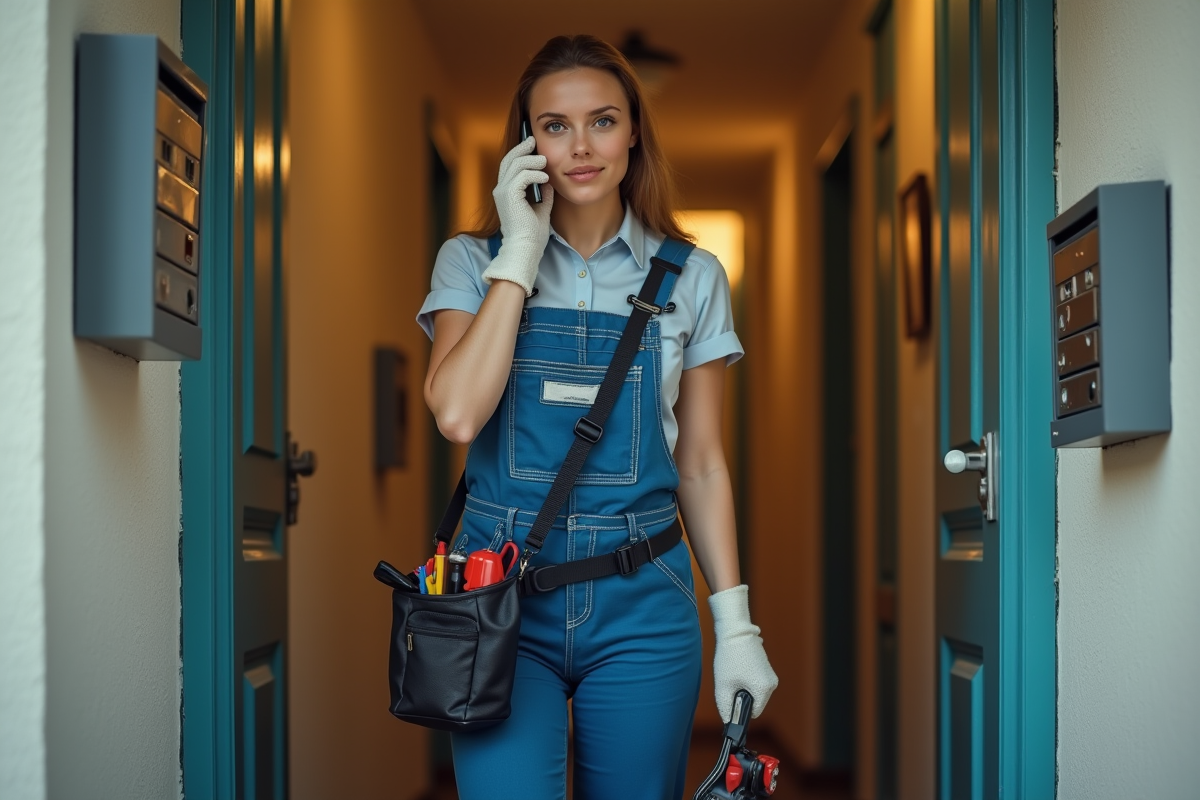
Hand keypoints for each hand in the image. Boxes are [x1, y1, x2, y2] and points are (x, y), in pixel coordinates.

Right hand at [481, 136, 554, 294]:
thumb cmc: (532, 235)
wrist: (526, 249)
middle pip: (509, 160)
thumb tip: (550, 183)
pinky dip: (535, 174)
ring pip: (516, 164)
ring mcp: (503, 192)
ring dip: (532, 160)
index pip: (510, 166)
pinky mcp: (509, 196)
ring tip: (545, 163)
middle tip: (533, 140)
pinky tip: (545, 178)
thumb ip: (544, 196)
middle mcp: (501, 190)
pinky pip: (522, 175)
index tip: (532, 145)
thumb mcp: (541, 210)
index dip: (520, 153)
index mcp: (506, 193)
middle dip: (522, 148)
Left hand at [709, 584, 778, 721]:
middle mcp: (771, 684)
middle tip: (730, 683)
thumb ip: (725, 708)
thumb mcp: (723, 686)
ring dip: (742, 688)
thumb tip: (728, 722)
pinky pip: (755, 682)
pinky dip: (745, 680)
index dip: (740, 710)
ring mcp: (770, 675)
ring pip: (754, 693)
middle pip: (754, 703)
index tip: (729, 701)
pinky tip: (737, 668)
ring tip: (733, 673)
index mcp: (764, 689)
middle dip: (741, 698)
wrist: (735, 631)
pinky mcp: (766, 668)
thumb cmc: (729, 657)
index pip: (753, 714)